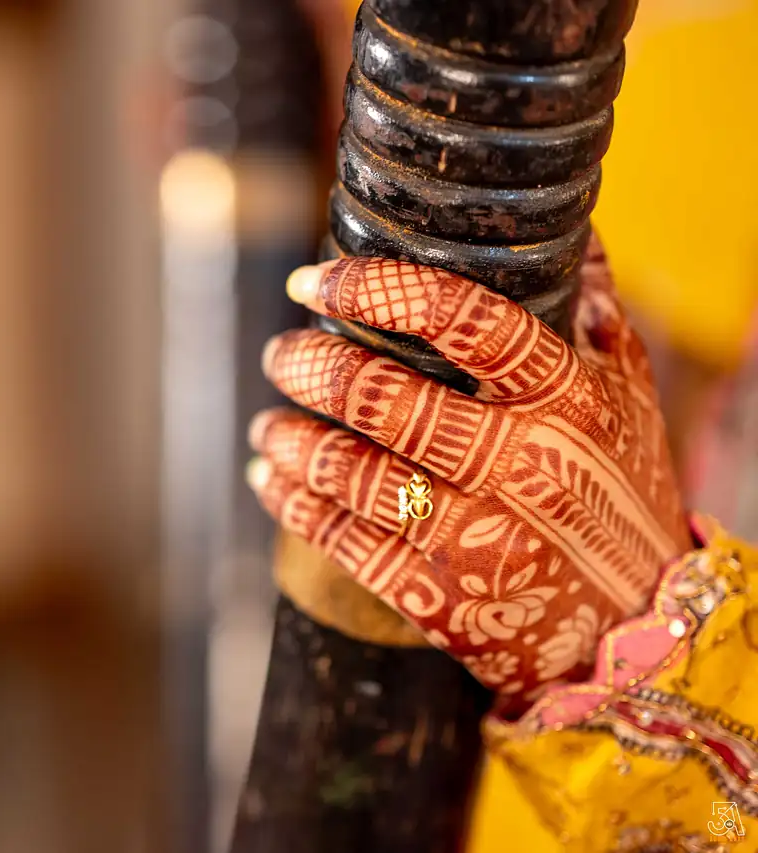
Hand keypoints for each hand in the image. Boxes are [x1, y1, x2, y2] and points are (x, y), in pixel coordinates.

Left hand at [247, 240, 690, 703]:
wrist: (637, 626)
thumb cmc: (625, 490)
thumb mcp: (627, 395)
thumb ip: (593, 311)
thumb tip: (572, 230)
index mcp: (564, 399)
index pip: (462, 320)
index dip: (376, 289)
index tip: (311, 279)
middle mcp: (516, 462)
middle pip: (381, 397)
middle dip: (309, 366)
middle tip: (280, 353)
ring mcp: (472, 533)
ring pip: (347, 471)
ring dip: (289, 438)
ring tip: (266, 423)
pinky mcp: (436, 593)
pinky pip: (341, 539)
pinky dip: (291, 503)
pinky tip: (270, 479)